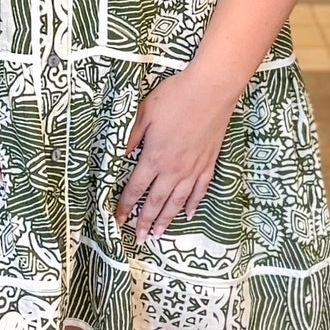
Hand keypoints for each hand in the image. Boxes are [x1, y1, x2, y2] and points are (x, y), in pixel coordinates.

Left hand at [115, 62, 237, 243]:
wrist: (211, 90)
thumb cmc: (175, 97)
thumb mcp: (144, 114)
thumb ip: (131, 138)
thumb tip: (118, 156)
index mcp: (153, 158)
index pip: (135, 189)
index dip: (125, 206)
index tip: (118, 219)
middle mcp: (173, 170)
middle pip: (156, 202)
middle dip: (145, 221)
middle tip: (139, 238)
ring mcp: (193, 169)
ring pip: (178, 201)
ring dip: (167, 219)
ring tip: (158, 234)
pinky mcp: (209, 163)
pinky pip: (200, 190)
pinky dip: (193, 204)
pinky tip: (188, 214)